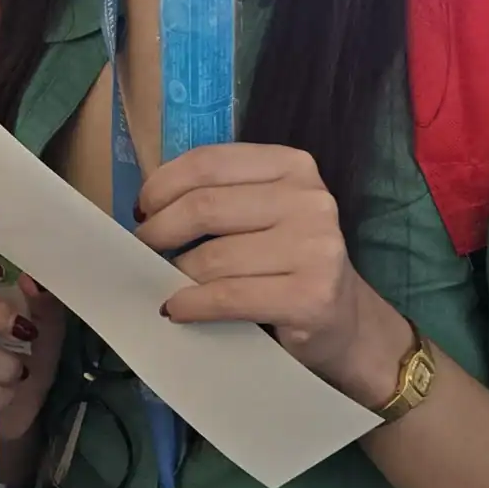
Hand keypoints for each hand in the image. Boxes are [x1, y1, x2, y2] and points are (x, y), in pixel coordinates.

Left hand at [136, 143, 410, 404]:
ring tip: (164, 282)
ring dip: (174, 274)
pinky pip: (228, 296)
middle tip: (143, 250)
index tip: (142, 210)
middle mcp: (310, 200)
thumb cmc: (289, 263)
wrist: (345, 324)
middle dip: (160, 230)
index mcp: (293, 166)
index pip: (209, 162)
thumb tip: (145, 207)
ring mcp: (316, 248)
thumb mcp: (263, 214)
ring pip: (213, 257)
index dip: (163, 185)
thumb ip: (219, 196)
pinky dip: (191, 304)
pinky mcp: (311, 296)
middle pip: (205, 206)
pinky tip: (176, 309)